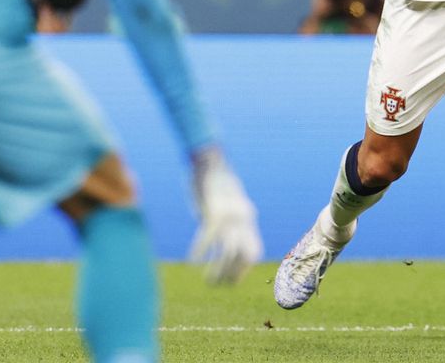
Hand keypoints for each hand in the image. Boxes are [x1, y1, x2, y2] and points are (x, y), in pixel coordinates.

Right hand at [189, 147, 262, 284]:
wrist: (211, 160)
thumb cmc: (217, 184)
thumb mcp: (230, 204)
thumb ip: (233, 221)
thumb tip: (232, 238)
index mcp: (247, 219)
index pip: (253, 253)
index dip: (243, 270)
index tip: (230, 282)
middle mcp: (243, 219)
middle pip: (243, 256)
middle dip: (231, 274)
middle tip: (216, 285)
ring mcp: (230, 216)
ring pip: (229, 251)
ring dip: (218, 269)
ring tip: (207, 281)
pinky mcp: (214, 211)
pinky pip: (209, 236)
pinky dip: (200, 250)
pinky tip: (192, 260)